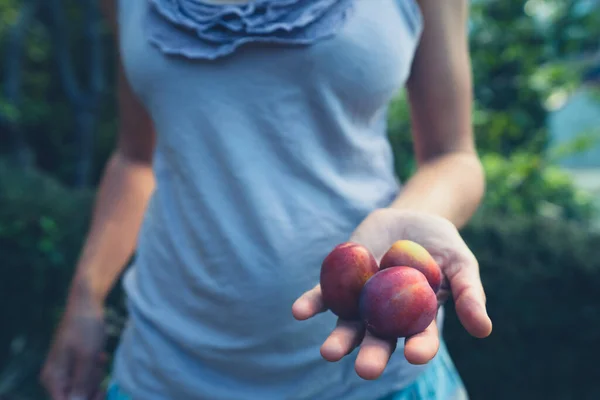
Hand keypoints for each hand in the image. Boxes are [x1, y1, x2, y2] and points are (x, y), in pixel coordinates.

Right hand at [40, 283, 106, 399]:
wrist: (86, 304)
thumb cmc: (85, 327)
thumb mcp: (88, 357)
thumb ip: (82, 383)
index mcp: (53, 378)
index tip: (100, 390)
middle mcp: (54, 377)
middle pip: (76, 397)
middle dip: (92, 387)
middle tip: (99, 368)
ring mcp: (64, 370)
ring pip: (84, 388)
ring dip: (95, 377)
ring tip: (98, 358)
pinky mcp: (74, 364)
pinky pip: (87, 377)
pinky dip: (96, 369)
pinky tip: (100, 356)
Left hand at [292, 208, 491, 379]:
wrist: (411, 217)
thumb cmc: (442, 245)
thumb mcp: (462, 264)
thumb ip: (470, 294)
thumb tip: (484, 330)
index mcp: (419, 318)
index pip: (421, 338)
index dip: (421, 348)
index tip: (417, 355)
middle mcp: (388, 316)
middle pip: (380, 339)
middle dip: (372, 355)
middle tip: (365, 370)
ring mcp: (362, 300)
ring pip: (349, 325)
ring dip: (339, 340)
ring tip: (329, 353)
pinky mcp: (342, 282)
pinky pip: (324, 296)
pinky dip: (312, 304)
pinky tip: (299, 312)